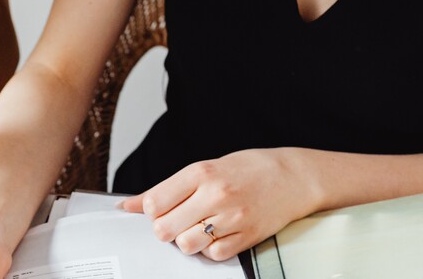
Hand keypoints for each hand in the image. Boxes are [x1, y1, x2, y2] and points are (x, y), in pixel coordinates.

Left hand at [120, 148, 320, 261]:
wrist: (292, 177)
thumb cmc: (248, 169)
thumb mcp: (206, 168)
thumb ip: (167, 188)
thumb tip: (129, 204)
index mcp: (201, 172)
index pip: (154, 202)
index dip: (151, 210)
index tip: (160, 208)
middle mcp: (215, 195)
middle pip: (165, 228)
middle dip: (165, 227)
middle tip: (178, 219)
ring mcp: (231, 218)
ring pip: (186, 245)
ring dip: (186, 240)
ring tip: (198, 228)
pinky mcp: (246, 237)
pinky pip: (213, 255)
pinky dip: (210, 249)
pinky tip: (216, 234)